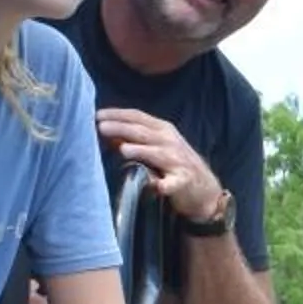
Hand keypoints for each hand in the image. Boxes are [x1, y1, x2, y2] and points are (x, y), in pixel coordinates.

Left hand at [96, 108, 227, 228]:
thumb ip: (133, 139)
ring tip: (123, 150)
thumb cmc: (175, 164)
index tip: (98, 115)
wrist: (205, 188)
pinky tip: (158, 186)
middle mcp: (170, 142)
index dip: (118, 114)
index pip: (138, 117)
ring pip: (157, 154)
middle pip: (143, 132)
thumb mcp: (156, 146)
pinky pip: (174, 183)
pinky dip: (166, 185)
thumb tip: (106, 133)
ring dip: (141, 151)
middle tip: (100, 127)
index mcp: (162, 130)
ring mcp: (178, 162)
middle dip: (122, 128)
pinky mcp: (184, 181)